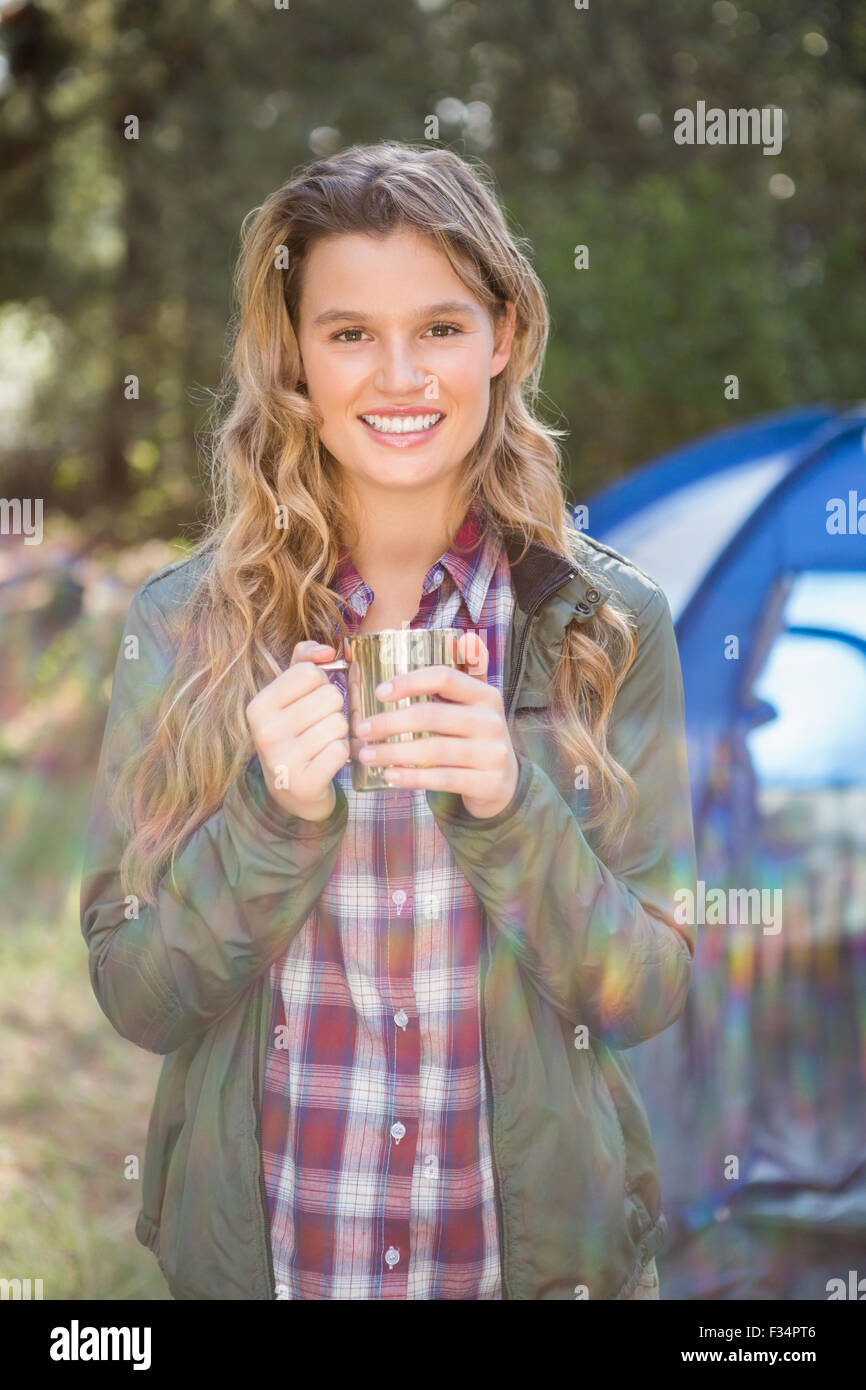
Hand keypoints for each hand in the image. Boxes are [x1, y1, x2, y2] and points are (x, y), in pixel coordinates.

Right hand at [245, 640, 348, 821]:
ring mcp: (283, 760)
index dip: (320, 683)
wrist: (289, 792)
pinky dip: (342, 753)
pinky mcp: (305, 783)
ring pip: (339, 723)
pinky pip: (342, 750)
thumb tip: (326, 649)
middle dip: (333, 709)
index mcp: (258, 706)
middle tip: (318, 726)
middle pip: (330, 696)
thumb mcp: (289, 697)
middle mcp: (265, 732)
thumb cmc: (294, 734)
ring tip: (322, 743)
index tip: (310, 700)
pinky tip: (327, 760)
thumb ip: (303, 662)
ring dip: (339, 733)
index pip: (309, 672)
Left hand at [352, 632, 519, 818]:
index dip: (410, 682)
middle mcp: (491, 721)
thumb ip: (456, 682)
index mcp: (485, 695)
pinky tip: (389, 775)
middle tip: (362, 730)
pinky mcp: (488, 782)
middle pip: (432, 716)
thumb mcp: (473, 707)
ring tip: (367, 755)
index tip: (379, 693)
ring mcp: (492, 753)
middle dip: (391, 722)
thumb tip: (448, 646)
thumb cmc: (475, 738)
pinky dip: (412, 778)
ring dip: (394, 753)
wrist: (506, 782)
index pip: (444, 677)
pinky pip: (442, 779)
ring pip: (434, 750)